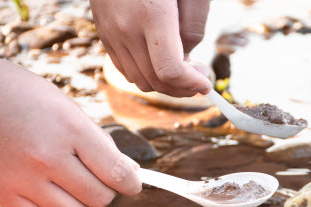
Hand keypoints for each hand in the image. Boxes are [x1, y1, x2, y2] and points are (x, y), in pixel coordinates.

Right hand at [0, 57, 140, 206]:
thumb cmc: (19, 95)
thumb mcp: (65, 106)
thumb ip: (98, 141)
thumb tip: (129, 171)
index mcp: (69, 129)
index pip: (117, 173)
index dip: (132, 182)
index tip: (132, 183)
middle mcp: (47, 157)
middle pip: (99, 198)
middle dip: (105, 190)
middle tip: (95, 177)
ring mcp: (22, 178)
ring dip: (80, 204)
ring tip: (71, 186)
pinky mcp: (0, 192)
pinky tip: (48, 195)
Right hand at [90, 0, 212, 95]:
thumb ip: (193, 25)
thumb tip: (186, 57)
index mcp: (152, 15)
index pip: (170, 70)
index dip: (192, 84)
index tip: (207, 83)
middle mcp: (127, 28)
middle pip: (155, 81)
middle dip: (182, 88)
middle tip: (200, 76)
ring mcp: (111, 31)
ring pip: (139, 80)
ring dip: (164, 84)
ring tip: (183, 70)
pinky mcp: (104, 32)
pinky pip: (124, 68)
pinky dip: (146, 74)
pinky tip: (161, 61)